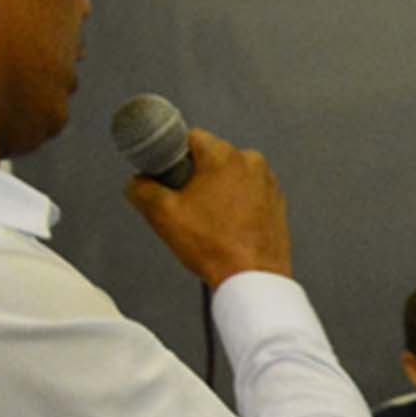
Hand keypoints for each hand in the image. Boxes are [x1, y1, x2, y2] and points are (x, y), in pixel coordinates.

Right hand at [124, 129, 292, 287]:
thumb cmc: (212, 246)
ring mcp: (269, 183)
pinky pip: (250, 194)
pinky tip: (228, 228)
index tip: (167, 178)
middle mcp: (251, 162)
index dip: (173, 157)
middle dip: (196, 176)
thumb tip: (137, 183)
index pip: (190, 138)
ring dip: (218, 191)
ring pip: (232, 177)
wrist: (253, 278)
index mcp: (224, 156)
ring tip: (209, 222)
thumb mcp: (163, 215)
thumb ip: (142, 190)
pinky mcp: (278, 203)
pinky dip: (237, 205)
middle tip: (186, 206)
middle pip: (212, 158)